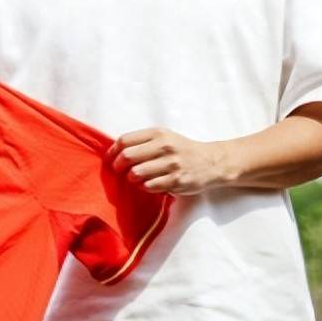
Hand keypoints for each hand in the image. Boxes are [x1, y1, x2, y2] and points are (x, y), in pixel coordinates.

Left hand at [108, 127, 231, 194]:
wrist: (211, 162)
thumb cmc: (182, 149)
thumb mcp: (164, 137)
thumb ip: (142, 141)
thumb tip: (114, 150)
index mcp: (158, 134)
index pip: (125, 140)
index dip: (112, 151)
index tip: (110, 159)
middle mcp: (164, 147)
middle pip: (127, 157)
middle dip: (118, 166)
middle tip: (120, 171)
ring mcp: (171, 164)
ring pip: (136, 173)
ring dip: (131, 178)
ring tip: (135, 178)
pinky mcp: (177, 181)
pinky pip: (149, 186)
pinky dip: (144, 187)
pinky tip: (149, 184)